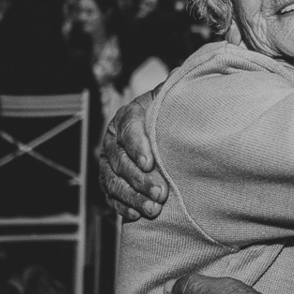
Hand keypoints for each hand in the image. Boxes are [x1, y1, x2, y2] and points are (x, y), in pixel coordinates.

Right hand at [99, 90, 166, 220]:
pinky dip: (123, 207)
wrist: (163, 131)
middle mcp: (112, 140)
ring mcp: (109, 163)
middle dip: (139, 179)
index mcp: (127, 116)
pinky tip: (137, 215)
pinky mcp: (110, 182)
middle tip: (161, 193)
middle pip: (119, 160)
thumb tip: (184, 78)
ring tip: (154, 208)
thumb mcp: (171, 100)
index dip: (137, 146)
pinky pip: (111, 197)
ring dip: (133, 196)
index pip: (128, 128)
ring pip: (113, 181)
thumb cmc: (170, 115)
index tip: (150, 163)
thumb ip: (175, 92)